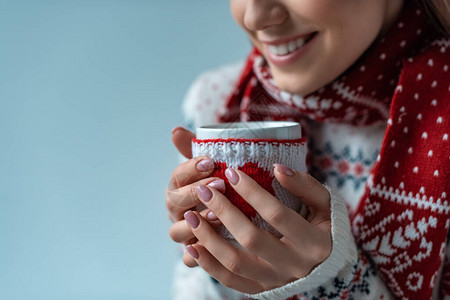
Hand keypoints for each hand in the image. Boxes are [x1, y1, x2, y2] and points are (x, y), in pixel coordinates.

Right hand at [166, 127, 224, 266]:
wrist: (237, 215)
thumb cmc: (223, 187)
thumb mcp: (213, 167)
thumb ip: (195, 150)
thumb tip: (174, 130)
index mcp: (179, 187)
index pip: (178, 176)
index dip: (191, 169)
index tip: (212, 161)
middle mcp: (177, 210)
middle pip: (176, 202)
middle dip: (195, 193)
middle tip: (219, 185)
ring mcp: (183, 232)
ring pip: (178, 231)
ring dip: (196, 223)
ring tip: (219, 215)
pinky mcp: (194, 254)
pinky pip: (189, 258)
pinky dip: (195, 256)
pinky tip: (209, 248)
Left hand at [183, 164, 331, 293]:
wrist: (329, 263)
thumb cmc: (326, 227)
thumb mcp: (326, 204)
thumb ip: (306, 185)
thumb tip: (277, 168)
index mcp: (313, 242)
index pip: (276, 215)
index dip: (252, 193)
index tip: (231, 172)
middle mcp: (294, 265)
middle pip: (251, 239)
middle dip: (224, 212)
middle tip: (205, 190)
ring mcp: (276, 280)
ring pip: (236, 263)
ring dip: (209, 240)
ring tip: (189, 217)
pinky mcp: (262, 289)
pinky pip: (231, 281)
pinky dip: (209, 266)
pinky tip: (192, 247)